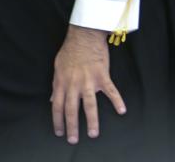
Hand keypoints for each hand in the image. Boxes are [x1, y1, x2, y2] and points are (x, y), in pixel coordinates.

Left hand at [51, 25, 125, 144]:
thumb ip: (56, 85)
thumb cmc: (70, 50)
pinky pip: (110, 91)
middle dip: (71, 126)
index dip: (57, 120)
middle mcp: (74, 83)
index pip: (57, 105)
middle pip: (71, 109)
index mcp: (62, 82)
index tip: (59, 132)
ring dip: (91, 121)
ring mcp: (88, 80)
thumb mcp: (58, 67)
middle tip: (73, 139)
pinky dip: (117, 101)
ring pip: (90, 105)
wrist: (83, 35)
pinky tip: (121, 111)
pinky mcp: (102, 75)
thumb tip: (53, 100)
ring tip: (93, 133)